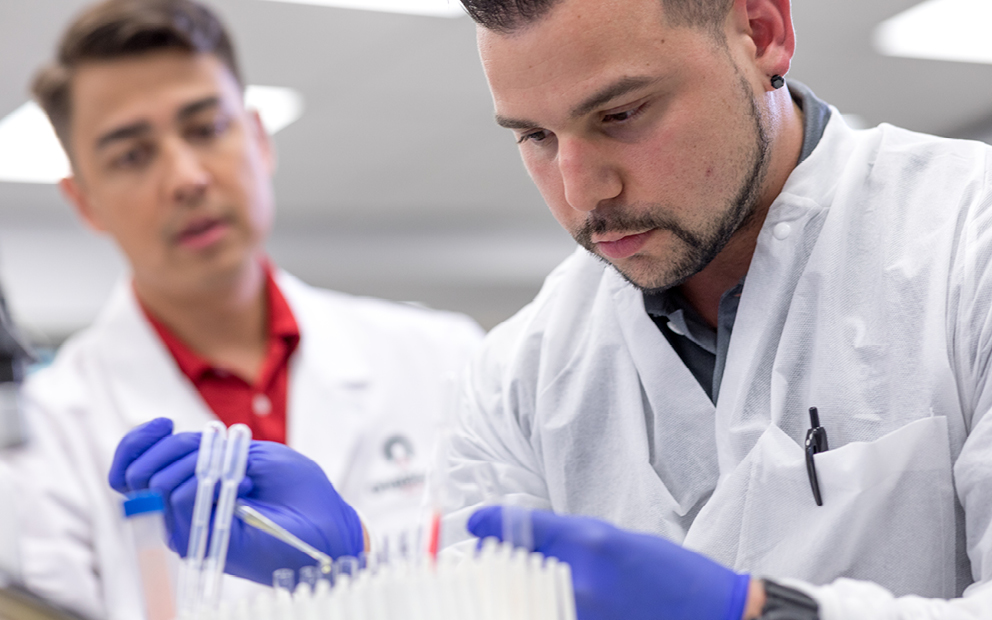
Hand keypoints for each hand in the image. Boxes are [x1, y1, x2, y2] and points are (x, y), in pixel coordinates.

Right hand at [109, 418, 364, 583]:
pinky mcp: (202, 541)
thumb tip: (179, 444)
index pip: (132, 469)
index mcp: (189, 487)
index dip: (138, 442)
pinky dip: (206, 481)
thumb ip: (215, 449)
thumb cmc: (298, 490)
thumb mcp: (254, 455)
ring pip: (158, 485)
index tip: (165, 423)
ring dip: (194, 461)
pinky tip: (240, 484)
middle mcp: (181, 510)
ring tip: (234, 469)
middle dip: (170, 447)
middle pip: (137, 475)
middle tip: (210, 445)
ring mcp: (190, 527)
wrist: (326, 523)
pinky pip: (182, 501)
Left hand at [468, 507, 750, 619]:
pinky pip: (546, 612)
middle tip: (488, 561)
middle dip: (495, 564)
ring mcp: (582, 612)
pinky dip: (538, 606)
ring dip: (511, 593)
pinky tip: (540, 601)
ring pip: (523, 600)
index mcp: (589, 541)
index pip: (520, 527)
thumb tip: (516, 533)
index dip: (490, 525)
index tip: (475, 524)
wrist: (712, 613)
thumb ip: (566, 536)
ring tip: (512, 586)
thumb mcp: (616, 539)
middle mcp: (581, 578)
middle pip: (512, 570)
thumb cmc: (667, 573)